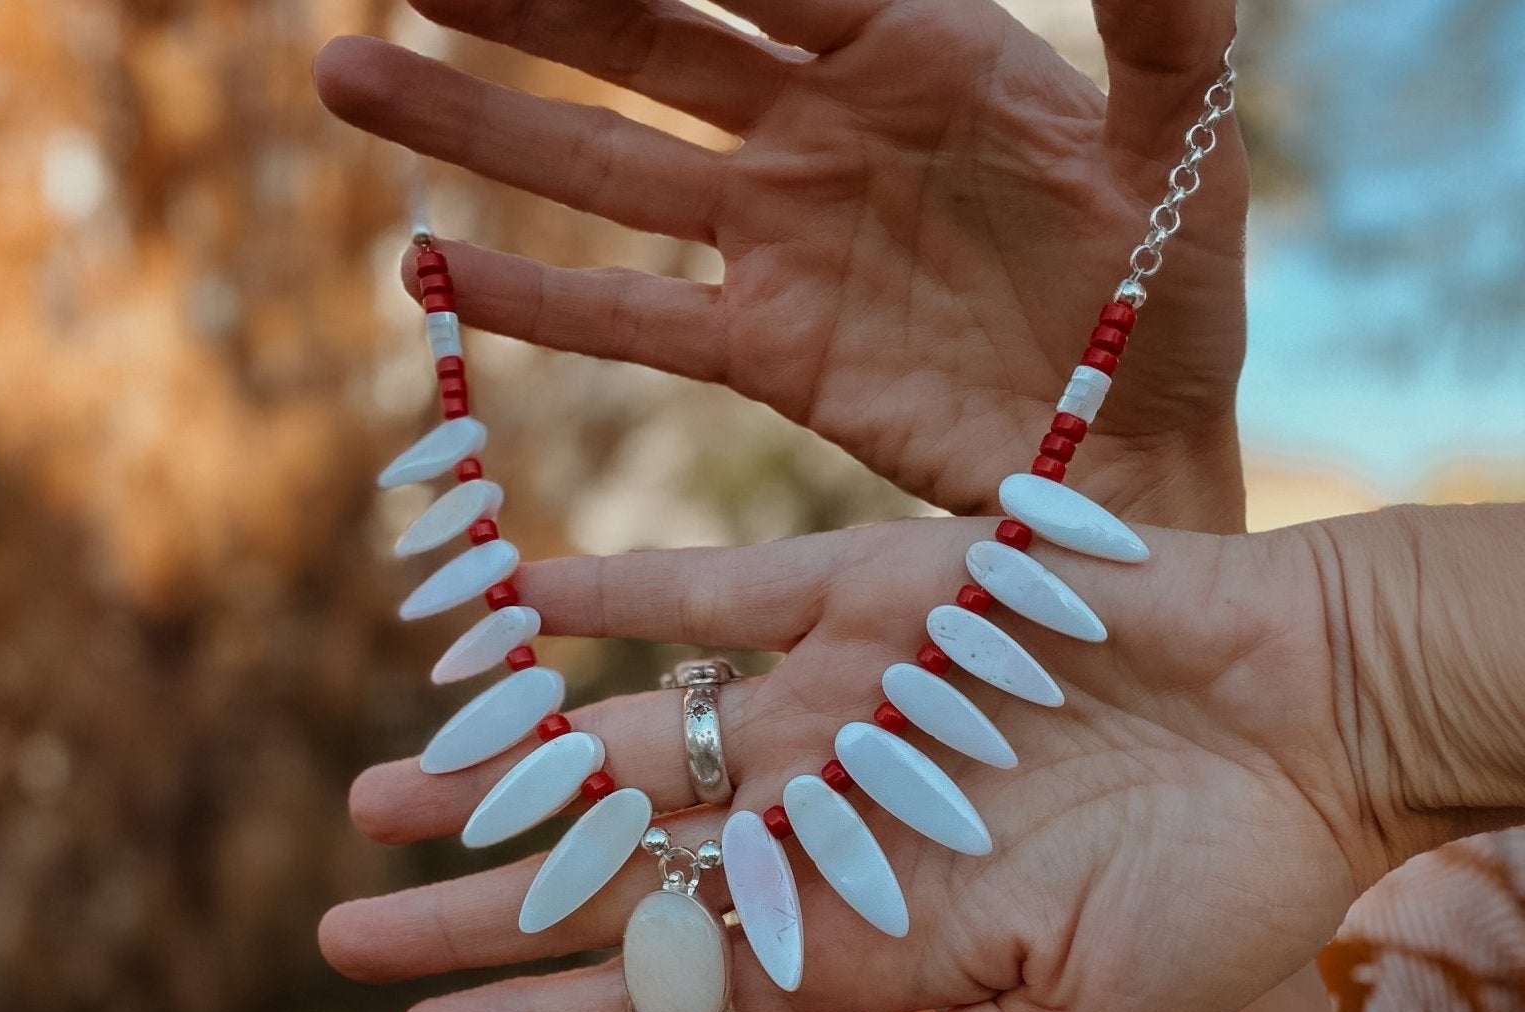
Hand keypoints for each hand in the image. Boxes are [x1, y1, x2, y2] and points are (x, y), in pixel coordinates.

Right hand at [313, 0, 1247, 528]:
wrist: (1127, 453)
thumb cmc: (1168, 294)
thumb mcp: (1177, 145)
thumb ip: (1159, 19)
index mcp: (914, 44)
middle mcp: (819, 128)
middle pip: (644, 37)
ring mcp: (779, 241)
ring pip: (604, 167)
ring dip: (479, 127)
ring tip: (349, 77)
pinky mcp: (765, 350)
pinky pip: (631, 319)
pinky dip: (537, 302)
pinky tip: (436, 273)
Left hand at [319, 513, 1399, 1011]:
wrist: (1323, 724)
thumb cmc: (1232, 891)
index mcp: (873, 932)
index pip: (676, 981)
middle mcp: (828, 817)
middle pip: (624, 871)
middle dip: (487, 905)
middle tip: (349, 933)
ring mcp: (840, 704)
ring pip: (636, 739)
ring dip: (514, 764)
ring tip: (387, 790)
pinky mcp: (878, 595)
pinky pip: (719, 587)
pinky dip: (619, 592)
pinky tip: (512, 603)